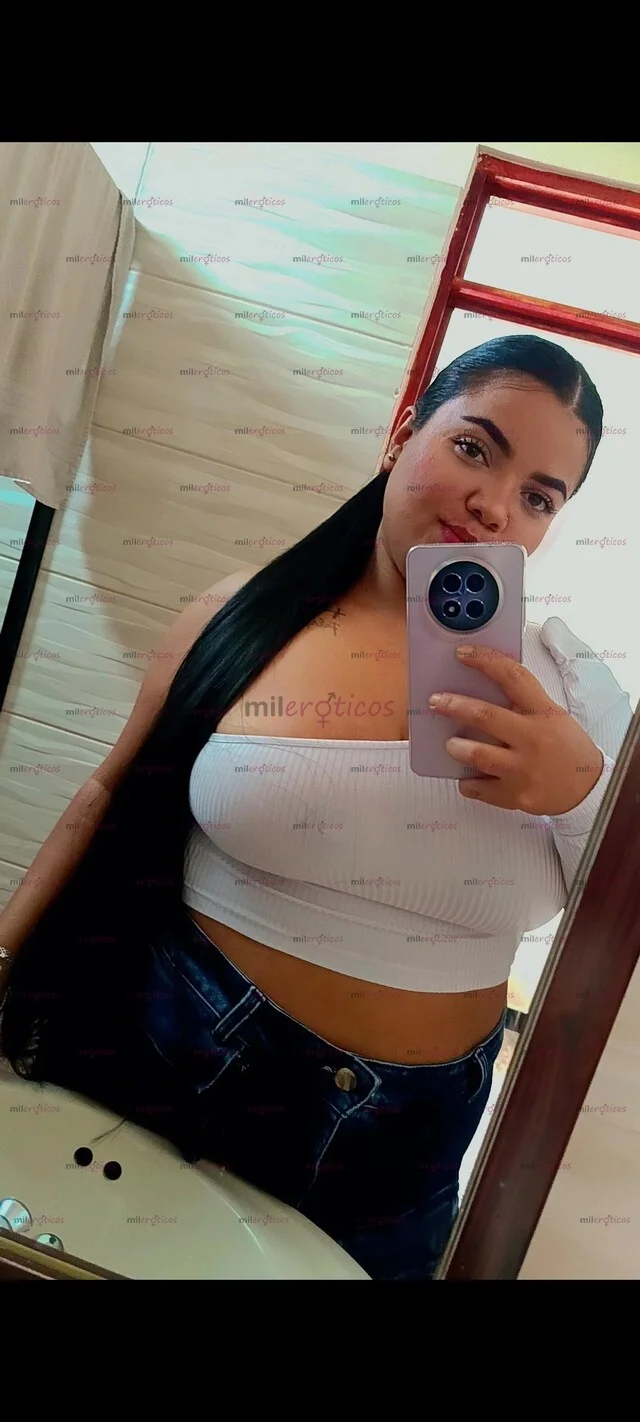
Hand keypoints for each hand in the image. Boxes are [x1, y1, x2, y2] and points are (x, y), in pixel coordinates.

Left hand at [428, 644, 604, 814]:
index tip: (462, 654)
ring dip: (457, 748)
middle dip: (454, 706)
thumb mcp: (553, 718)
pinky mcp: (516, 795)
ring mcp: (524, 769)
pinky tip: (467, 779)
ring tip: (451, 745)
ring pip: (478, 754)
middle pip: (485, 716)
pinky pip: (480, 789)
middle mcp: (532, 739)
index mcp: (543, 713)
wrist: (589, 789)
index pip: (513, 677)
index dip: (485, 661)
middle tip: (436, 701)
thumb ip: (524, 706)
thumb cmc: (568, 749)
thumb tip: (481, 691)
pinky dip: (469, 784)